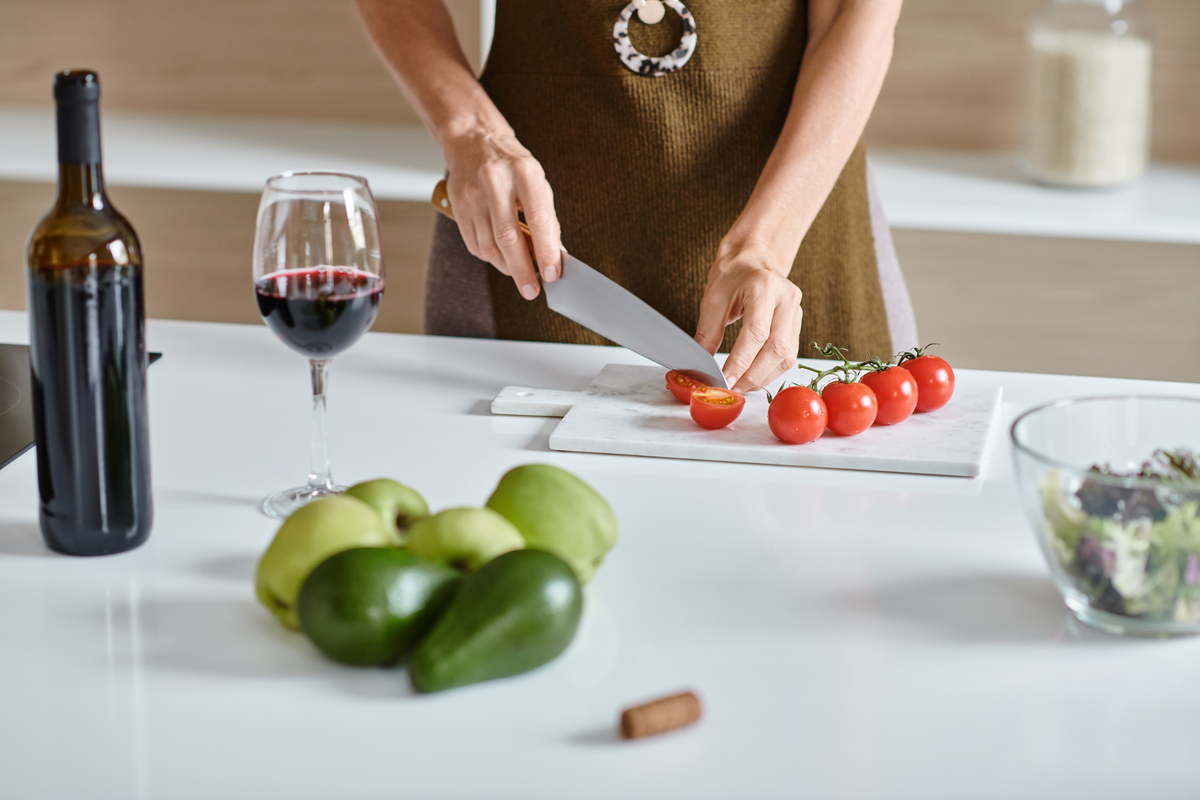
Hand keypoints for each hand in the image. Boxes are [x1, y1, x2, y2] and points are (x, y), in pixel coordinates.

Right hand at [443, 127, 561, 299]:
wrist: (473, 139)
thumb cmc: (511, 164)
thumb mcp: (537, 182)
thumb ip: (546, 218)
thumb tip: (554, 255)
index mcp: (523, 172)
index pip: (538, 219)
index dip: (546, 251)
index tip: (551, 274)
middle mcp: (495, 182)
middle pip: (508, 238)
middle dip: (522, 270)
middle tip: (532, 290)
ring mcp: (472, 194)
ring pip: (489, 245)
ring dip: (506, 267)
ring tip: (520, 273)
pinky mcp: (457, 205)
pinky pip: (474, 243)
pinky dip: (490, 257)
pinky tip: (501, 258)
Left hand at [694, 244, 802, 391]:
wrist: (755, 257)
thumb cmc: (733, 274)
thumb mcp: (713, 299)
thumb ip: (707, 333)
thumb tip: (699, 366)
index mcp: (764, 287)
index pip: (756, 333)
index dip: (741, 362)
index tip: (724, 379)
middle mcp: (787, 298)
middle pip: (777, 348)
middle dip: (753, 375)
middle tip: (732, 388)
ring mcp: (796, 311)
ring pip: (787, 356)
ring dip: (763, 377)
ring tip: (741, 386)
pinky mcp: (798, 323)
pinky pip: (789, 355)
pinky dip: (771, 371)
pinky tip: (753, 376)